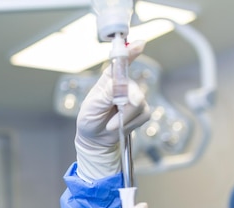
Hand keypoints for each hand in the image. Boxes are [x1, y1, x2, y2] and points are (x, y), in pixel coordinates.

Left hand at [74, 40, 150, 181]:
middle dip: (127, 103)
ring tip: (110, 124)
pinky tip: (120, 126)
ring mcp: (134, 97)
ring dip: (124, 118)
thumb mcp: (93, 105)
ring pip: (139, 104)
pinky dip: (130, 124)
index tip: (139, 44)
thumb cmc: (90, 118)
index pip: (122, 61)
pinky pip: (143, 115)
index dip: (131, 51)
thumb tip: (122, 84)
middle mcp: (124, 85)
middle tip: (117, 110)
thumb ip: (108, 92)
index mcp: (110, 78)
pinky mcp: (141, 111)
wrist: (94, 138)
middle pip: (134, 89)